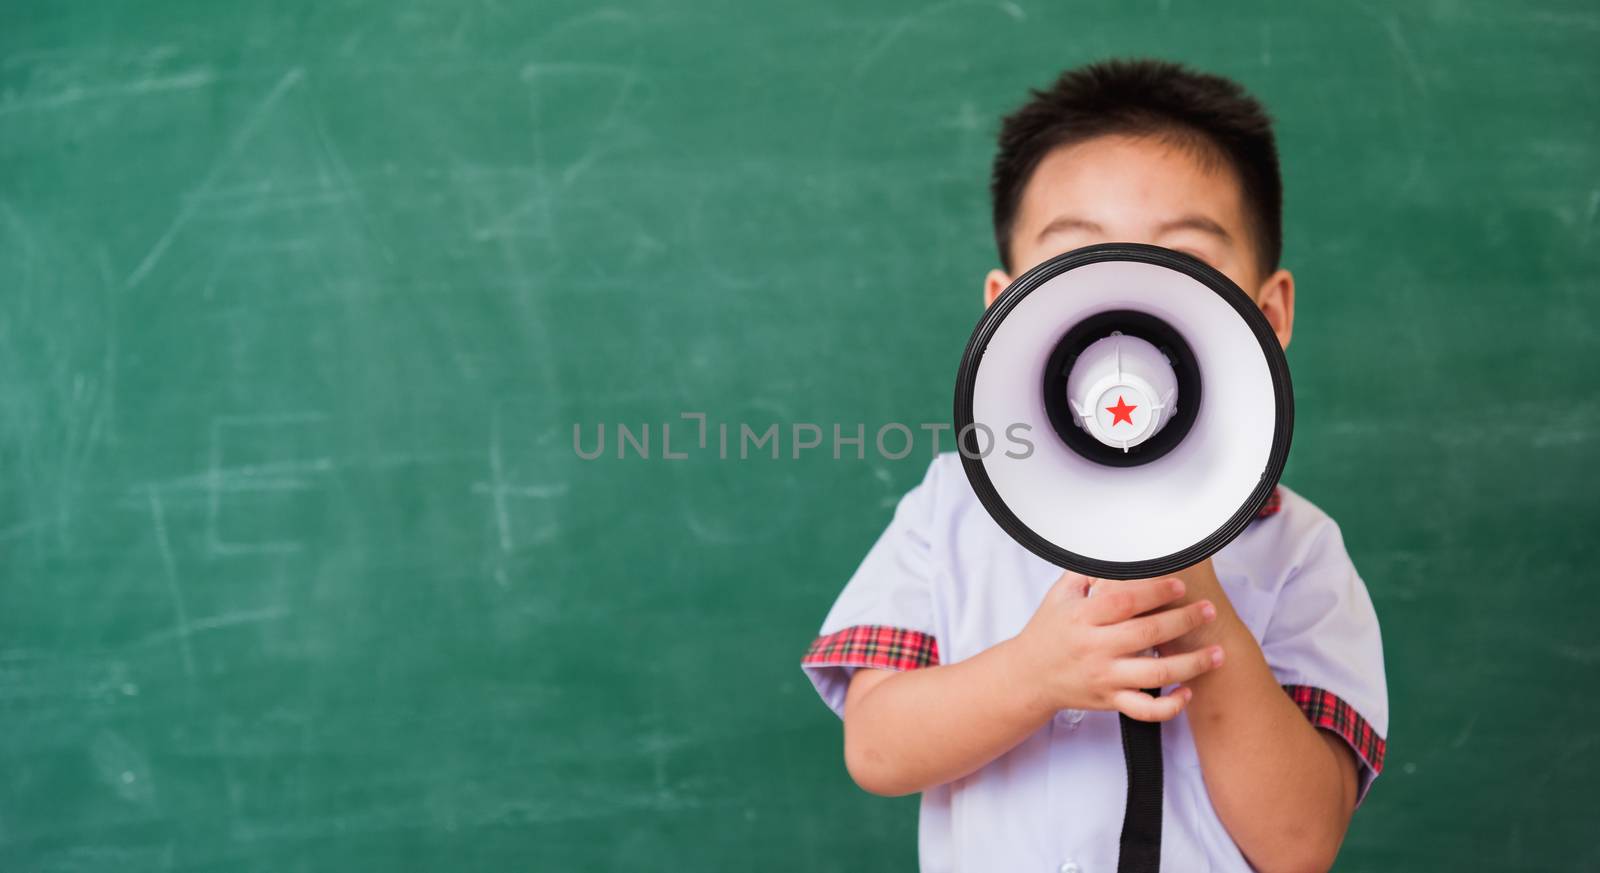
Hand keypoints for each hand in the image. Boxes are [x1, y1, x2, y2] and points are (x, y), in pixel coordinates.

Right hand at [1007, 571, 1224, 721]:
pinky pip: (1145, 710)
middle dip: (1183, 621)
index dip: (1155, 591)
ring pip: (1155, 674)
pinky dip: (1170, 706)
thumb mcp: (1059, 595)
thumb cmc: (1048, 633)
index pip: (1124, 601)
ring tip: (1217, 653)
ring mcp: (1105, 677)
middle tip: (1207, 610)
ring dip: (1191, 664)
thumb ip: (1086, 571)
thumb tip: (1114, 547)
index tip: (1179, 583)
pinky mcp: (1111, 701)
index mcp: (1083, 618)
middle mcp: (1095, 649)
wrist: (1029, 677)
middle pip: (1147, 634)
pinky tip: (1187, 692)